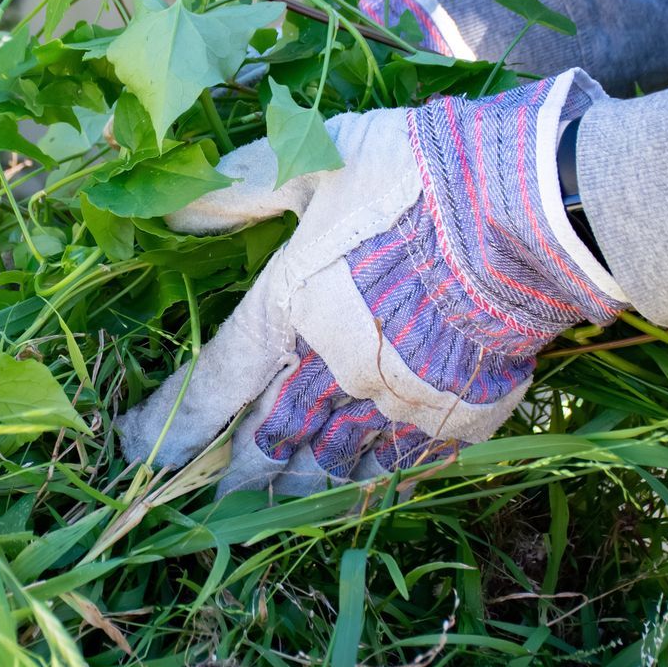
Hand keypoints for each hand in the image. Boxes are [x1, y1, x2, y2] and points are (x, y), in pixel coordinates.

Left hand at [115, 70, 625, 496]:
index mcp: (288, 309)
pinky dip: (366, 487)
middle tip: (204, 496)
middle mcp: (329, 371)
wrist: (531, 211)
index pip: (211, 386)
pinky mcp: (454, 418)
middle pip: (264, 443)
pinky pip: (396, 470)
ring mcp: (394, 403)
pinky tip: (351, 495)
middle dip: (230, 475)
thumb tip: (170, 206)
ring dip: (291, 490)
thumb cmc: (419, 175)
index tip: (137, 449)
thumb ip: (239, 188)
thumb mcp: (317, 160)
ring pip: (327, 467)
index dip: (170, 425)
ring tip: (266, 506)